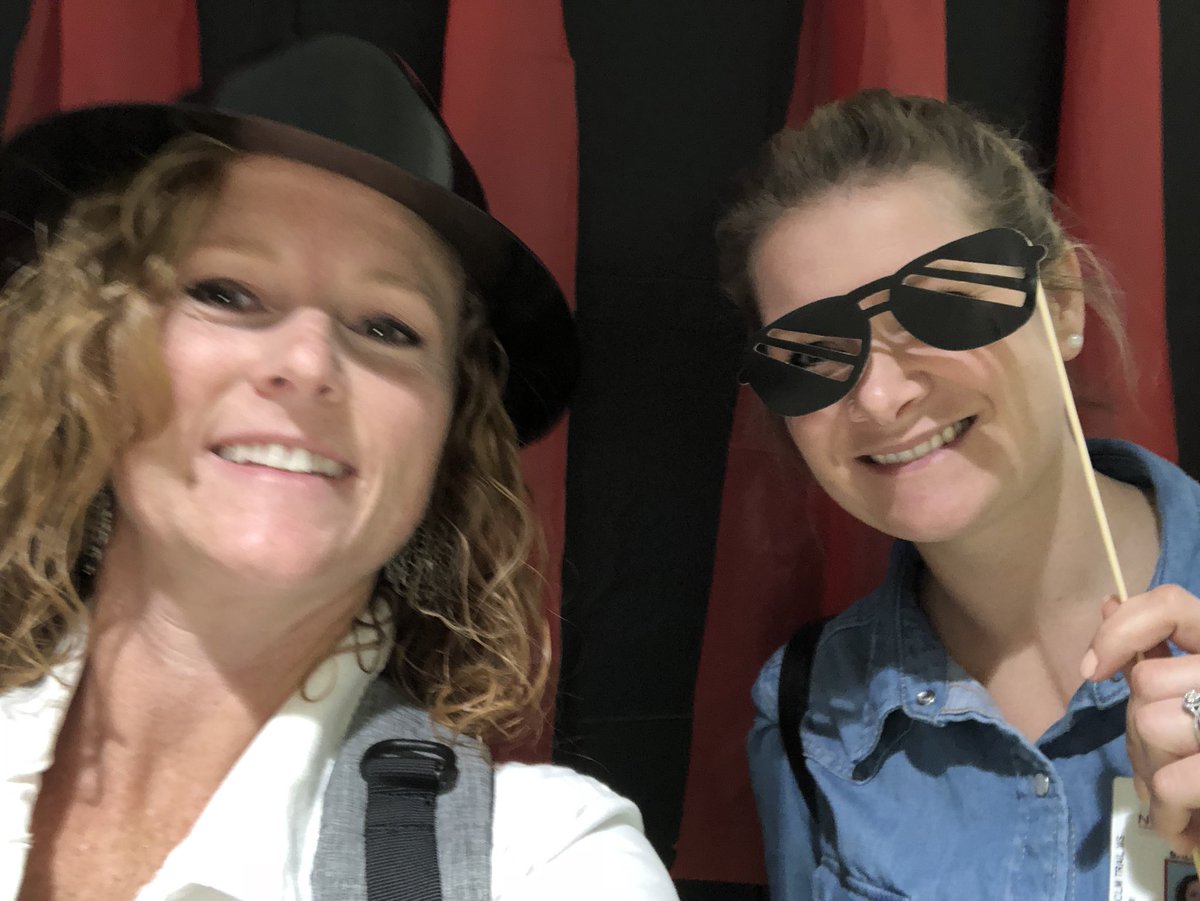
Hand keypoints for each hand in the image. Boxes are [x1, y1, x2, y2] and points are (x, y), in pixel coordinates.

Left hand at [1083, 583, 1199, 854]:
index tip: (1093, 671)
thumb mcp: (1188, 695)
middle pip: (1147, 681)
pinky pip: (1172, 784)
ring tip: (1178, 793)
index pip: (1170, 605)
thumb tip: (1109, 604)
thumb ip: (1155, 655)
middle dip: (1140, 727)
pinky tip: (1181, 825)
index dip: (1121, 632)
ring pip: (1152, 727)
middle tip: (1167, 759)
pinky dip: (1169, 813)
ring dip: (1153, 769)